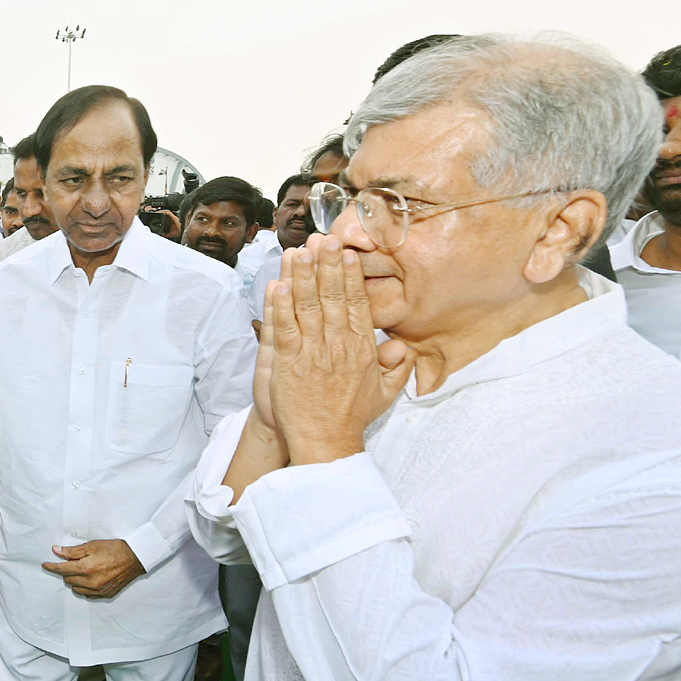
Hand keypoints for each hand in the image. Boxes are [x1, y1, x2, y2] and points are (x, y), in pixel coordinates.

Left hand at [42, 539, 144, 598]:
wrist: (135, 558)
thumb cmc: (114, 549)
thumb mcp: (92, 545)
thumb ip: (72, 551)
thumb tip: (56, 551)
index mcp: (86, 568)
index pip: (62, 570)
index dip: (52, 566)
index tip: (46, 565)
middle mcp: (91, 582)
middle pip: (68, 579)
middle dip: (67, 571)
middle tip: (73, 562)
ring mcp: (98, 590)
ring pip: (76, 589)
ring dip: (75, 580)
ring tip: (83, 570)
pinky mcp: (105, 595)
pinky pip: (87, 595)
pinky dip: (84, 587)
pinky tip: (90, 579)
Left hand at [155, 209, 181, 240]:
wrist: (182, 231)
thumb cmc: (178, 232)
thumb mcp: (169, 234)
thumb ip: (165, 234)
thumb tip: (160, 234)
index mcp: (170, 222)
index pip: (165, 217)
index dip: (161, 215)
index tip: (156, 216)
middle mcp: (171, 218)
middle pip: (165, 213)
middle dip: (160, 212)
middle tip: (156, 213)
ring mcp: (172, 217)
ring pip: (166, 212)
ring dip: (162, 211)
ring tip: (157, 211)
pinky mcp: (173, 216)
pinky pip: (168, 212)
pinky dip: (164, 211)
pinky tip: (161, 211)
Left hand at [269, 234, 414, 465]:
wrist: (326, 443)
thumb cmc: (352, 418)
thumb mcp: (385, 393)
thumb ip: (397, 366)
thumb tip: (402, 344)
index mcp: (361, 348)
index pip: (356, 303)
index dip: (350, 275)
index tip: (346, 252)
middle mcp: (338, 345)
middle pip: (332, 296)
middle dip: (327, 264)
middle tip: (324, 238)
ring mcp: (312, 353)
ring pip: (307, 306)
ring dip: (303, 276)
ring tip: (300, 250)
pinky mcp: (289, 363)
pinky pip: (284, 328)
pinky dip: (280, 305)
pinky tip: (279, 284)